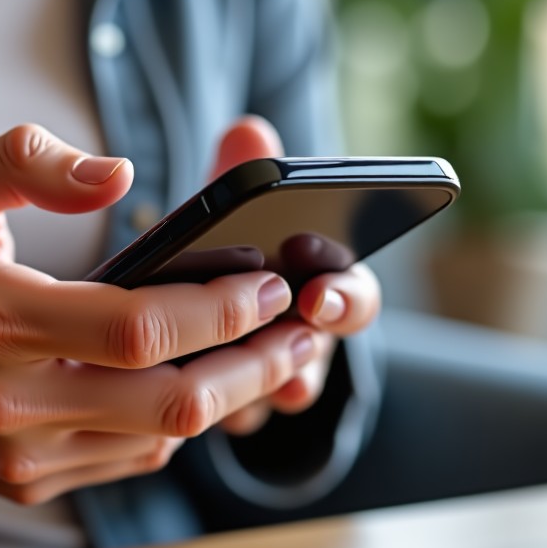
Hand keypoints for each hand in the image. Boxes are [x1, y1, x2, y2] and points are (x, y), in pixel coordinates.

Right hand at [0, 125, 314, 503]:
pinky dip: (181, 424)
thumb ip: (24, 160)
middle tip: (302, 326)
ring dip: (231, 398)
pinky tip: (207, 385)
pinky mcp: (28, 481)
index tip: (269, 280)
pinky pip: (133, 460)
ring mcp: (21, 454)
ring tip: (275, 353)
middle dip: (255, 363)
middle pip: (169, 400)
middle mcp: (11, 402)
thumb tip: (118, 174)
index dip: (220, 307)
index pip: (137, 328)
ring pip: (161, 439)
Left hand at [208, 116, 381, 435]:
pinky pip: (232, 417)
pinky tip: (193, 398)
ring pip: (273, 392)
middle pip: (319, 355)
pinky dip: (219, 407)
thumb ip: (244, 172)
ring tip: (232, 377)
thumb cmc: (232, 242)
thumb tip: (247, 130)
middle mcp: (305, 337)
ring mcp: (270, 374)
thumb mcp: (237, 207)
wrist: (198, 291)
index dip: (344, 298)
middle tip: (263, 352)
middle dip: (303, 353)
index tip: (317, 293)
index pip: (353, 296)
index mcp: (321, 285)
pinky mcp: (231, 403)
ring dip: (256, 385)